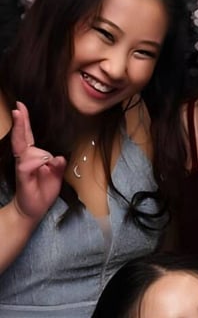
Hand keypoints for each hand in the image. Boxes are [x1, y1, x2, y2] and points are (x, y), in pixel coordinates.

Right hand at [10, 101, 65, 221]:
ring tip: (47, 169)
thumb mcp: (56, 177)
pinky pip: (27, 164)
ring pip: (31, 151)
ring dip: (42, 156)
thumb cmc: (43, 191)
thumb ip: (58, 166)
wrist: (32, 210)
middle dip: (21, 123)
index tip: (20, 107)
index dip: (24, 122)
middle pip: (22, 138)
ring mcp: (22, 167)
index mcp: (33, 157)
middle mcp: (25, 159)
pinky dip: (36, 162)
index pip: (28, 136)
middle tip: (18, 108)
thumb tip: (59, 157)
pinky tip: (42, 165)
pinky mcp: (22, 176)